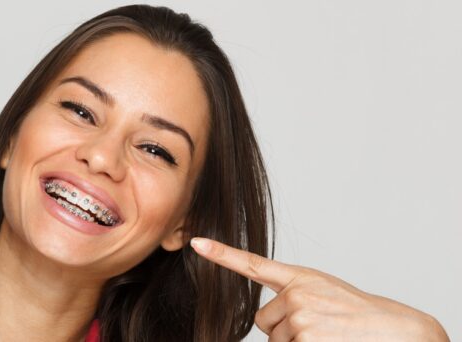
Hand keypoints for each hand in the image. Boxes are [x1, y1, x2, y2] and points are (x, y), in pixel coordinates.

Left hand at [190, 237, 449, 340]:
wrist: (394, 330)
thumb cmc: (358, 314)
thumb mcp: (324, 293)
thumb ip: (292, 296)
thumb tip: (264, 320)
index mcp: (300, 278)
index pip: (253, 264)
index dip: (221, 254)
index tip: (196, 242)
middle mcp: (296, 294)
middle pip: (264, 321)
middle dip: (283, 329)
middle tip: (318, 327)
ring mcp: (300, 317)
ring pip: (276, 339)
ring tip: (327, 335)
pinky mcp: (305, 338)